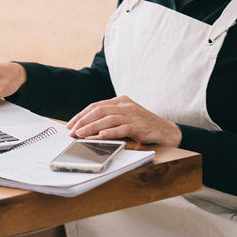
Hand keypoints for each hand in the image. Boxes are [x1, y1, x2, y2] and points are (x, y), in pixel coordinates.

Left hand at [66, 96, 181, 145]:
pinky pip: (122, 128)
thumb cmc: (143, 125)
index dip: (81, 115)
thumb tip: (86, 126)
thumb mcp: (126, 116)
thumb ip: (110, 117)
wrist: (166, 131)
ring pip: (107, 119)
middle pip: (99, 111)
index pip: (95, 106)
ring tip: (80, 134)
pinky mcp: (139, 126)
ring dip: (92, 127)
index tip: (70, 125)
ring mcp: (132, 115)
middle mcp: (125, 105)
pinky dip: (110, 132)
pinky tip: (101, 136)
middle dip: (83, 121)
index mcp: (120, 101)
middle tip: (71, 131)